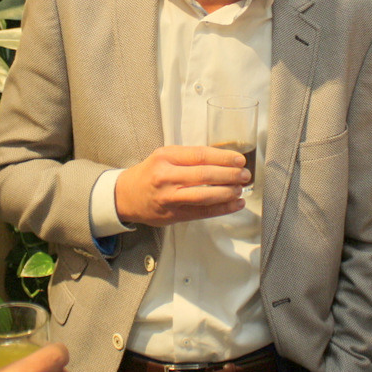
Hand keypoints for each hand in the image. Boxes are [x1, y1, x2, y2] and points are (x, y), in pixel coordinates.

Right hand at [114, 145, 250, 226]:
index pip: (200, 155)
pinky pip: (202, 212)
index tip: (239, 159)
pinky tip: (235, 204)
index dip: (223, 157)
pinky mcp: (174, 215)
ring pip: (204, 196)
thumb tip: (224, 159)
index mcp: (165, 157)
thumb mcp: (164, 156)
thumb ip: (189, 157)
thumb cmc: (150, 173)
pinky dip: (222, 209)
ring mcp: (169, 198)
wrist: (126, 196)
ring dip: (227, 192)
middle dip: (229, 175)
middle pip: (204, 175)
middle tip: (244, 175)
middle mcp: (166, 176)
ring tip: (240, 189)